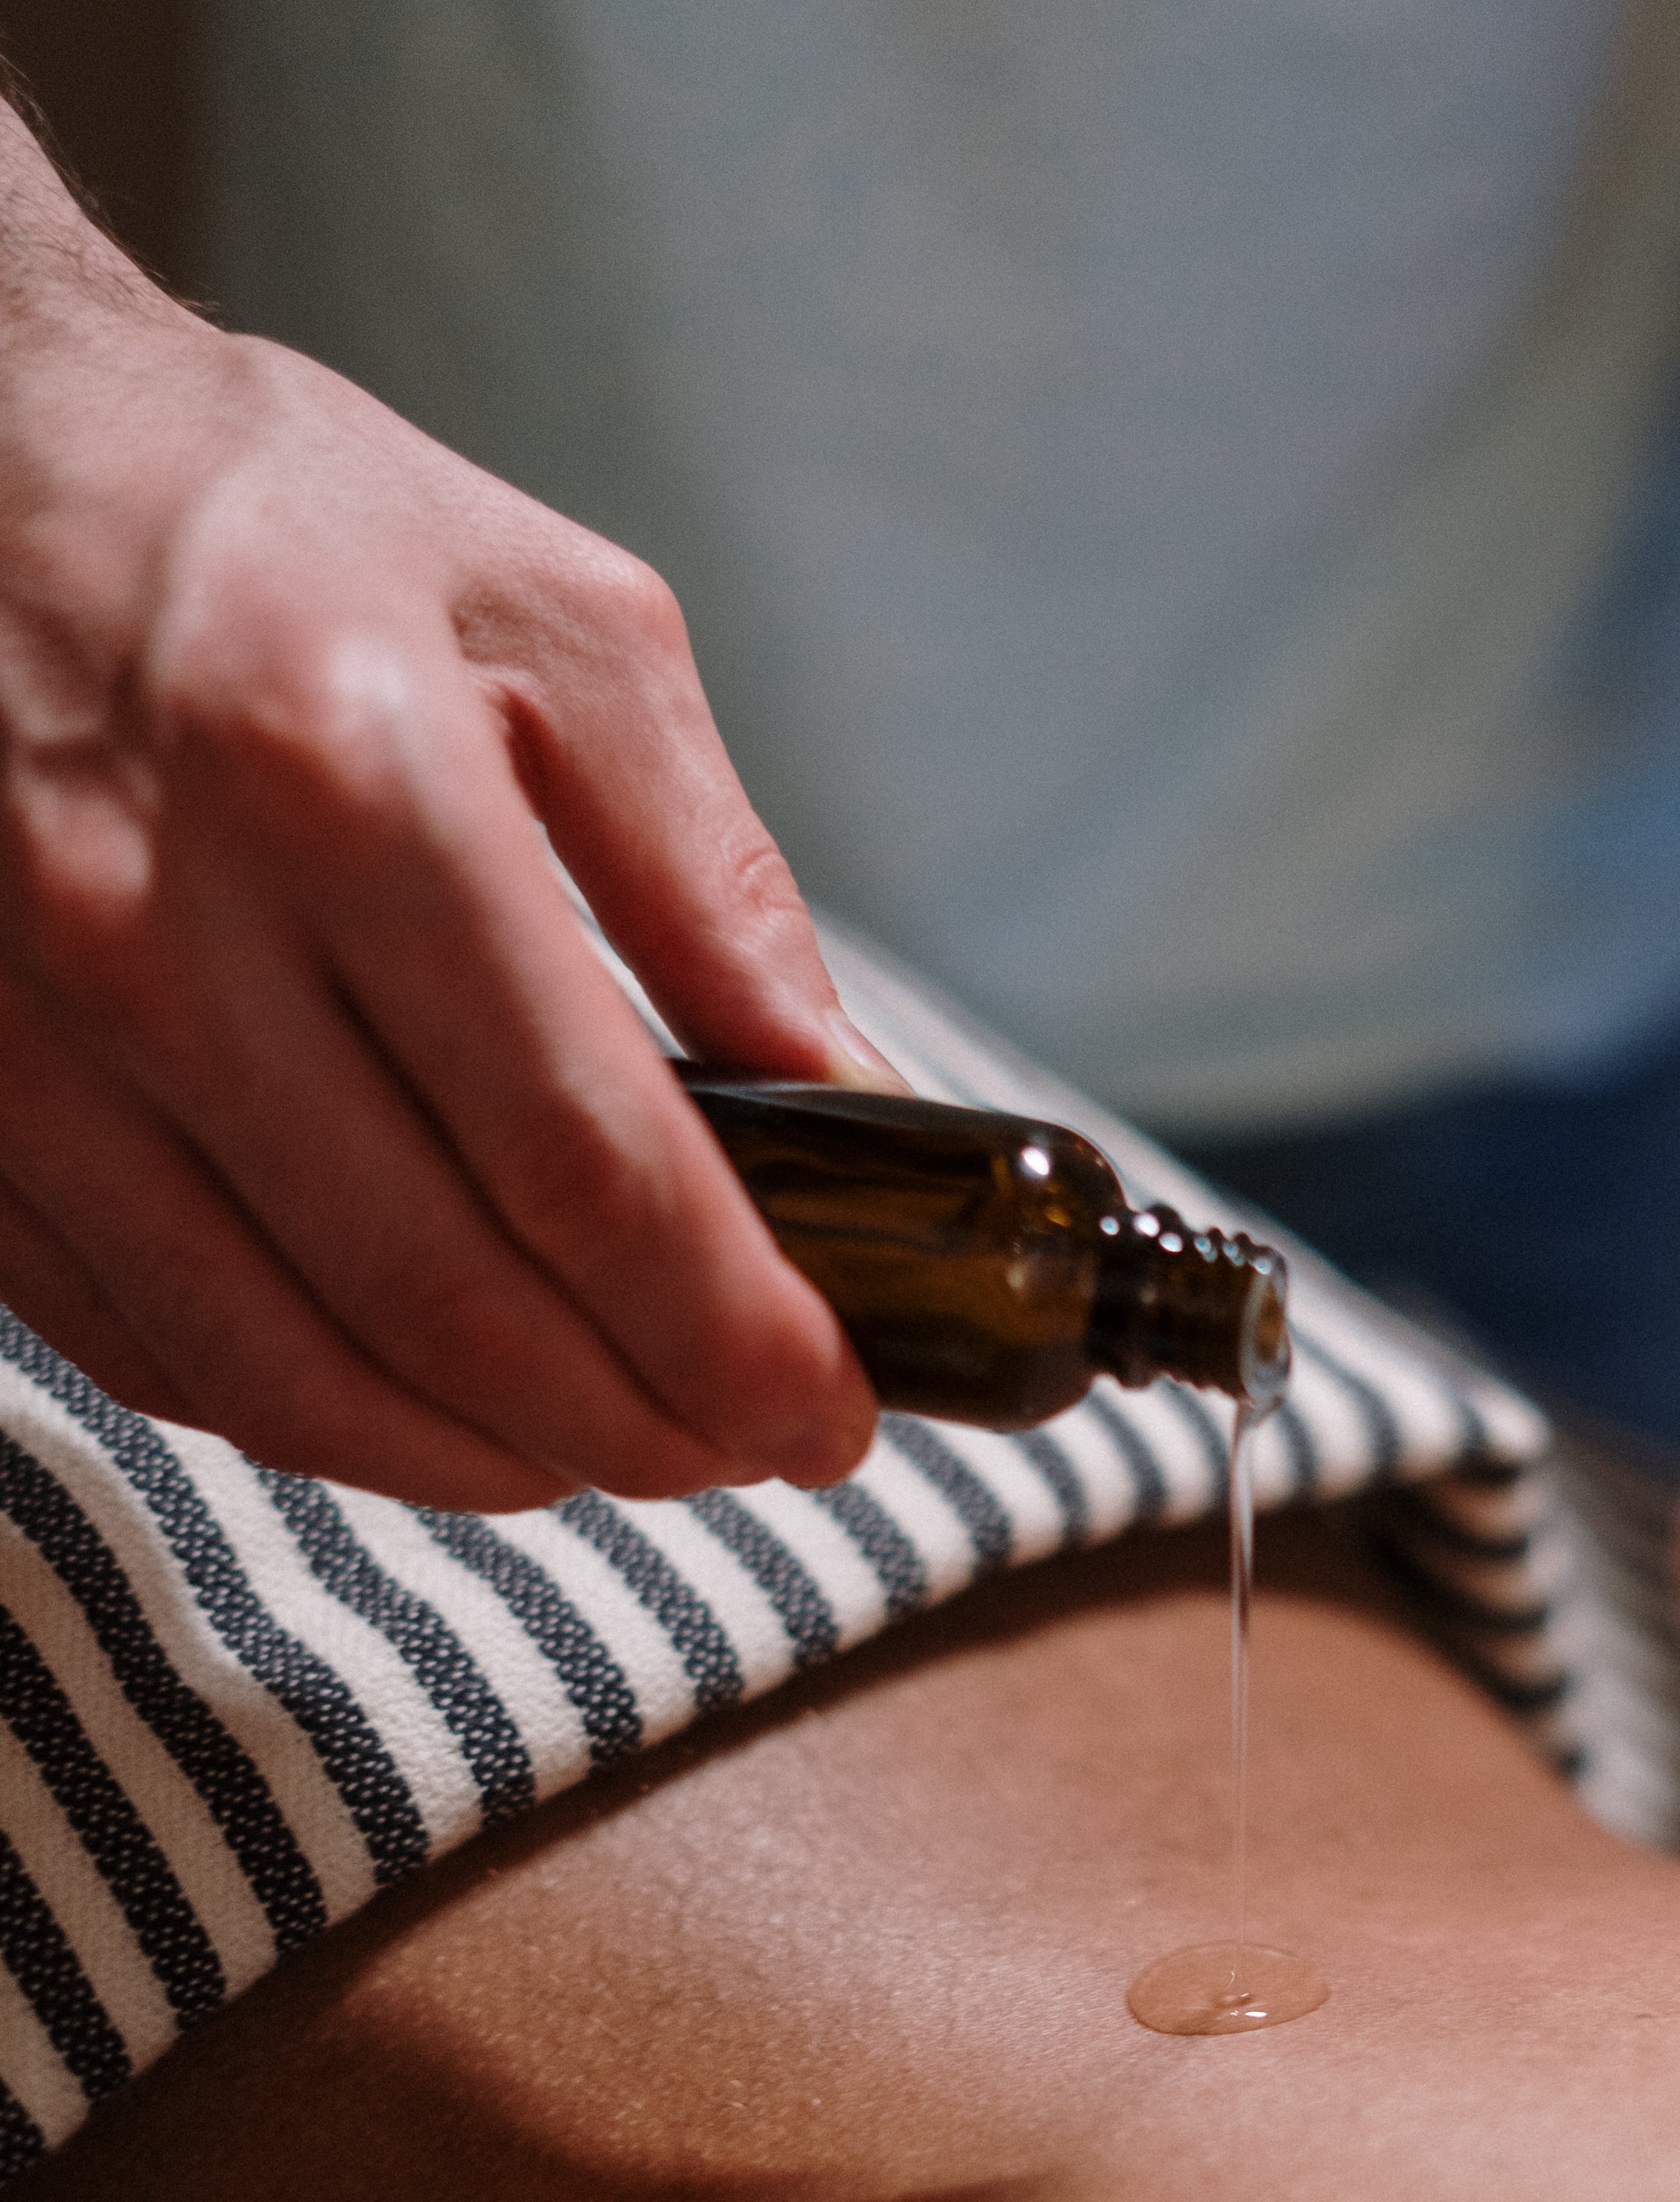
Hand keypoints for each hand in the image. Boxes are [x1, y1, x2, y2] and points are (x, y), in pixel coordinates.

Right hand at [0, 214, 890, 1506]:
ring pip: (290, 1367)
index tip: (825, 1409)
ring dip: (479, 1459)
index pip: (588, 1168)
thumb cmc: (274, 518)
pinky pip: (146, 1342)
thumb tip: (853, 1099)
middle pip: (451, 1300)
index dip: (731, 1334)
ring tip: (605, 1450)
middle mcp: (173, 933)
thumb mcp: (554, 620)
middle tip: (737, 1446)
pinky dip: (308, 1414)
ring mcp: (39, 1039)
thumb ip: (707, 876)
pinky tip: (422, 1409)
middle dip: (636, 1426)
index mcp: (356, 786)